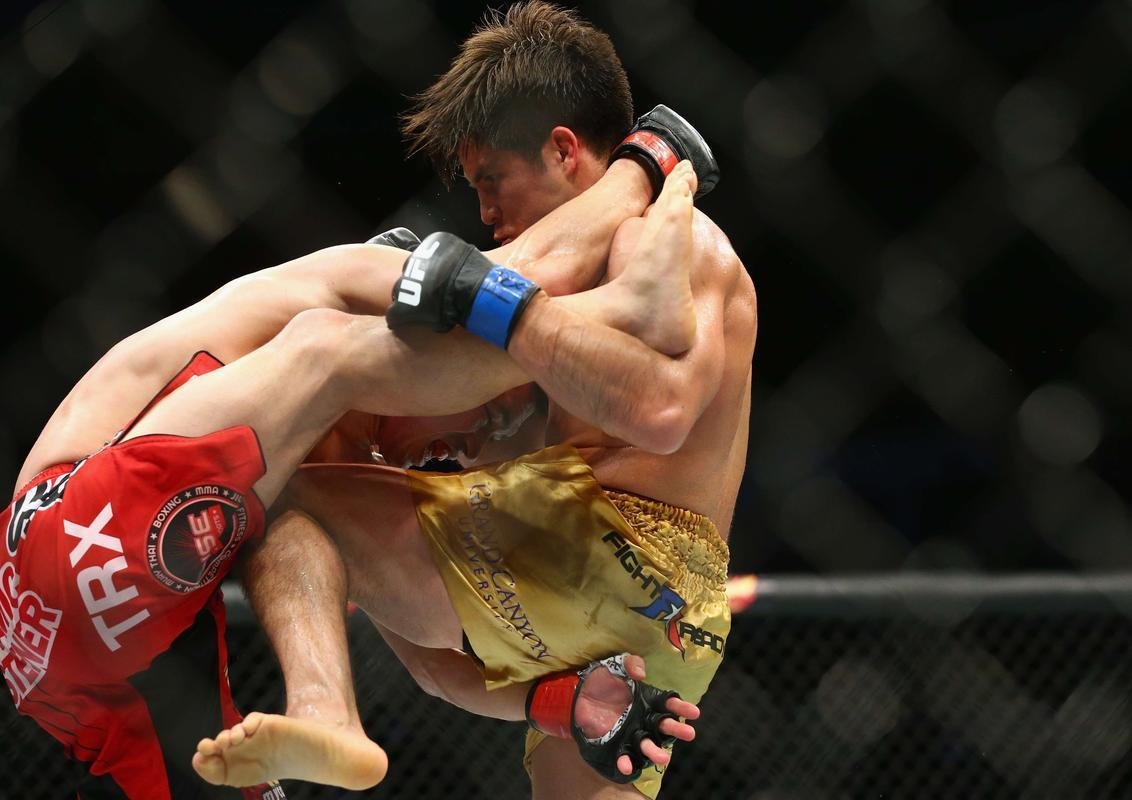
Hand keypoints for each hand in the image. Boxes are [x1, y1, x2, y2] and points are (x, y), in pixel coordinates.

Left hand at [573, 654, 699, 776]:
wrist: (579, 693)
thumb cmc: (602, 679)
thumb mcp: (616, 665)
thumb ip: (630, 664)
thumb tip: (641, 674)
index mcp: (648, 701)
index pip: (668, 704)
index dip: (681, 707)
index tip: (694, 712)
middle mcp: (643, 719)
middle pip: (663, 726)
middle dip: (676, 730)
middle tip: (689, 734)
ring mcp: (631, 732)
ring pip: (647, 744)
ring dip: (655, 752)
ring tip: (663, 758)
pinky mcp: (616, 744)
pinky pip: (623, 755)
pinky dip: (626, 762)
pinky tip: (627, 767)